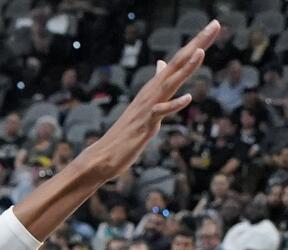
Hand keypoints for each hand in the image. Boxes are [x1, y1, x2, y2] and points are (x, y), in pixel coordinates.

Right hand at [94, 21, 219, 174]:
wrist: (105, 154)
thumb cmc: (127, 131)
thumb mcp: (146, 102)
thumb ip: (157, 82)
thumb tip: (162, 64)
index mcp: (155, 86)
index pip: (179, 59)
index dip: (197, 42)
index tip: (214, 25)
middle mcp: (152, 91)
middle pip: (178, 63)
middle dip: (197, 43)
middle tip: (215, 24)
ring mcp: (149, 107)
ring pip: (170, 83)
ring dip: (186, 68)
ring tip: (201, 51)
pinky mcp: (146, 124)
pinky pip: (161, 112)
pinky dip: (174, 104)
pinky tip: (188, 97)